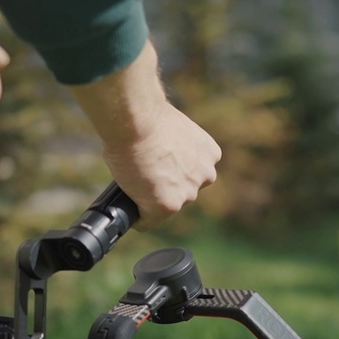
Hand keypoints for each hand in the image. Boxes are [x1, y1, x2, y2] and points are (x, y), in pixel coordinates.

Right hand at [69, 42, 220, 229]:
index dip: (171, 172)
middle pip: (181, 193)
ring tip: (133, 185)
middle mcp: (205, 176)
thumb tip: (157, 153)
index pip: (192, 174)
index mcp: (210, 154)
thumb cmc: (147, 118)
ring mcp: (187, 193)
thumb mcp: (173, 131)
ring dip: (151, 200)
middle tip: (143, 174)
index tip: (158, 167)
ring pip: (165, 206)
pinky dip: (137, 217)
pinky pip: (147, 221)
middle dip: (164, 187)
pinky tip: (128, 205)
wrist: (138, 121)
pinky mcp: (167, 206)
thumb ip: (174, 147)